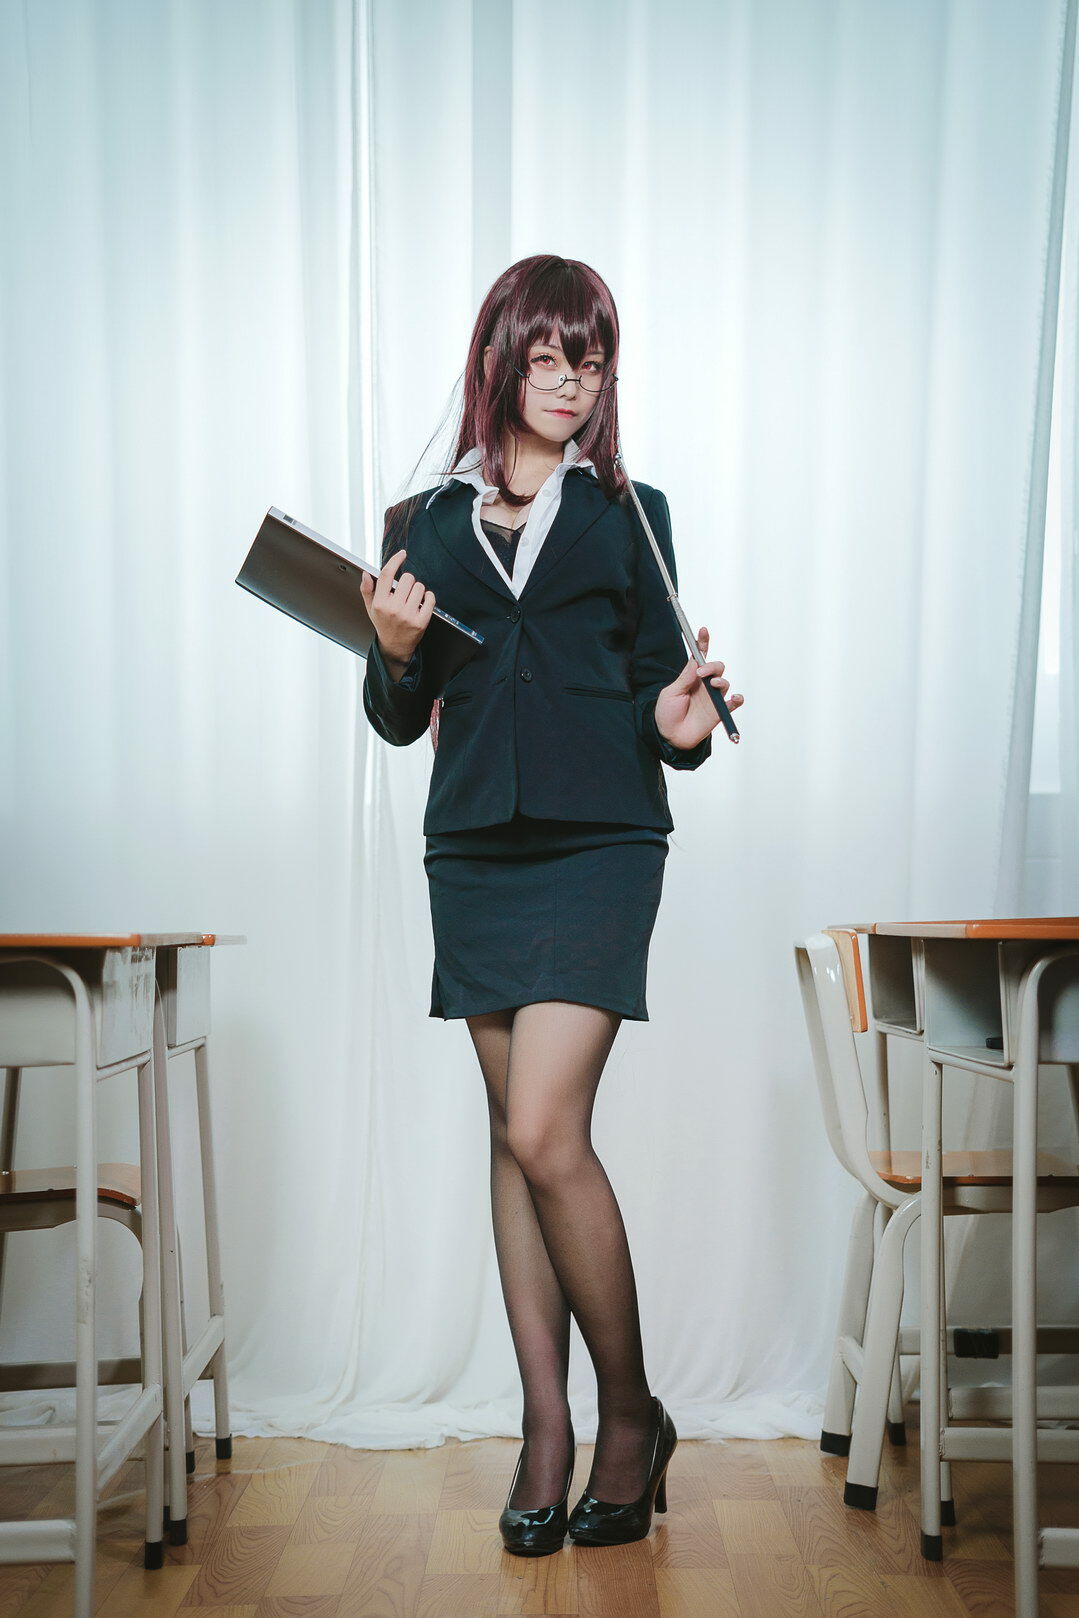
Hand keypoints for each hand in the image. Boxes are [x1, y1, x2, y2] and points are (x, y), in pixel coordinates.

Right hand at [360, 549, 435, 678]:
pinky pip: (430, 598)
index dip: (395, 561)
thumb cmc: (384, 624)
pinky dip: (428, 597)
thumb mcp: (371, 608)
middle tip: (404, 591)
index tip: (402, 554)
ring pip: (419, 587)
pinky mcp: (421, 621)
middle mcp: (393, 609)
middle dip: (407, 581)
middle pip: (406, 578)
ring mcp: (408, 615)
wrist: (395, 646)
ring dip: (417, 590)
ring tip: (412, 599)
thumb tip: (366, 573)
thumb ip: (367, 590)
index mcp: (379, 603)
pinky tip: (422, 602)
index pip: (386, 575)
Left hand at [653, 626, 744, 749]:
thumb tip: (696, 661)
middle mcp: (703, 685)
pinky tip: (734, 698)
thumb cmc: (667, 713)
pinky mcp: (719, 712)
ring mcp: (712, 698)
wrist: (669, 737)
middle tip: (702, 673)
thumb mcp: (671, 693)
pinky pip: (734, 703)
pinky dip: (737, 699)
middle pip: (716, 667)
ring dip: (720, 681)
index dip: (702, 643)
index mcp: (691, 678)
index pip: (700, 657)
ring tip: (712, 685)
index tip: (703, 630)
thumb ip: (685, 678)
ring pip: (724, 682)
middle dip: (712, 666)